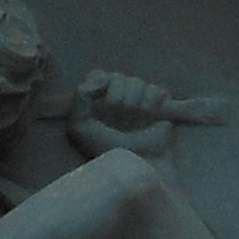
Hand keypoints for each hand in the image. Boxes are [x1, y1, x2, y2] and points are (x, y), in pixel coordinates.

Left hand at [69, 66, 211, 162]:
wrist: (136, 164)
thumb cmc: (105, 149)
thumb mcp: (79, 126)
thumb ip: (80, 97)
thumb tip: (103, 78)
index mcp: (98, 101)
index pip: (99, 75)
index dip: (102, 83)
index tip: (103, 103)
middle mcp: (119, 97)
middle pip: (118, 77)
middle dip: (118, 97)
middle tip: (121, 118)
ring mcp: (139, 100)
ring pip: (138, 82)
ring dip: (135, 102)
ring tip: (136, 122)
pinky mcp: (158, 105)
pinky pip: (156, 90)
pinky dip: (152, 103)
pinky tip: (150, 117)